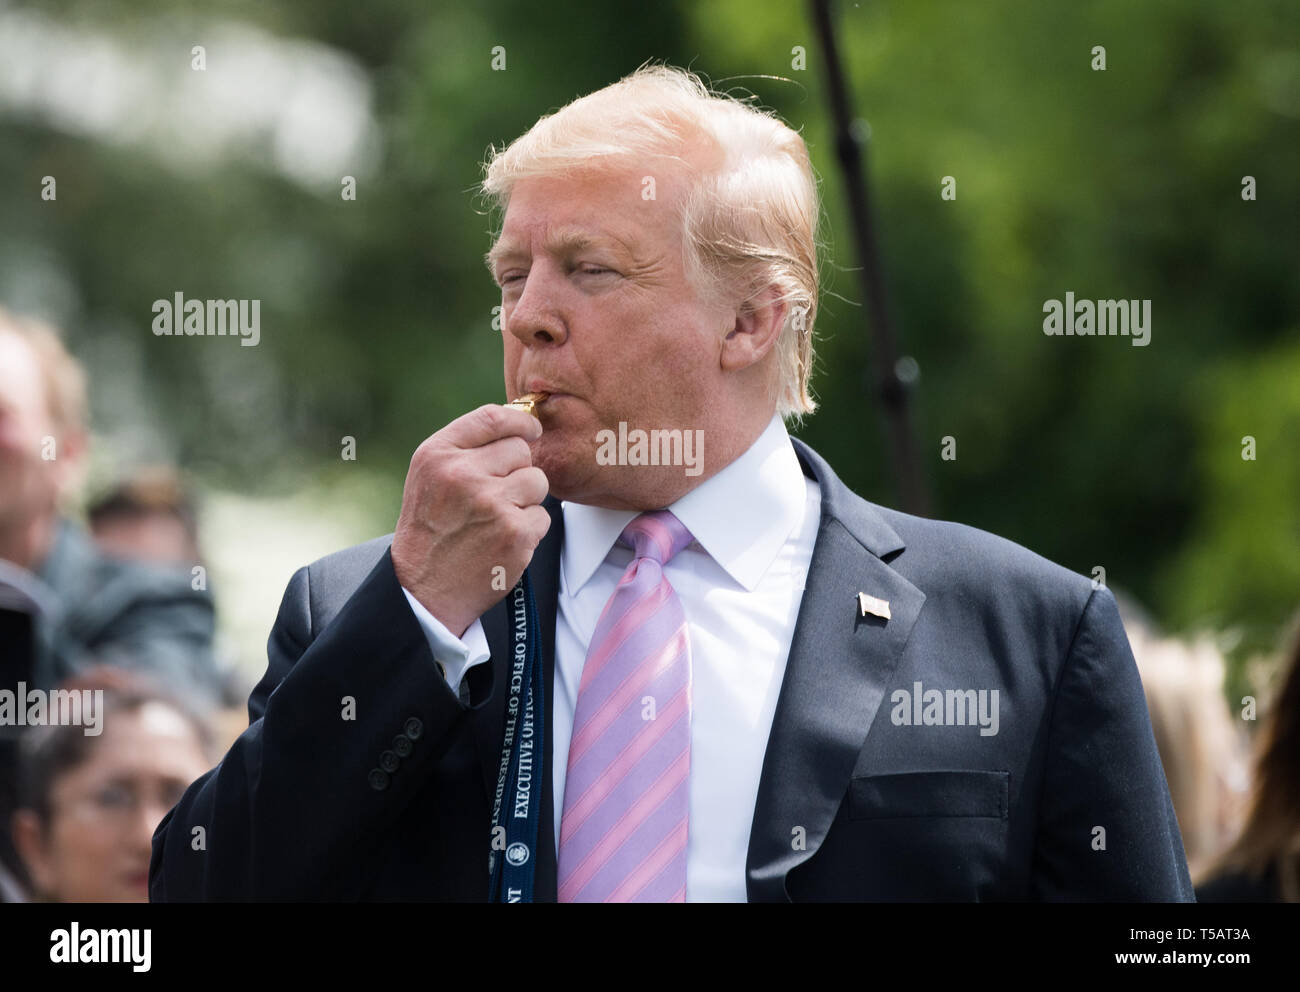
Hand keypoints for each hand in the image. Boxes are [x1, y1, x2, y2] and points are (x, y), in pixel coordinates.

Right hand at [391, 404, 550, 637]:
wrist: (423, 589)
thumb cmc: (431, 529)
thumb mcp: (430, 477)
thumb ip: (467, 448)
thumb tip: (521, 425)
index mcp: (438, 455)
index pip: (492, 417)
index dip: (520, 420)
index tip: (532, 429)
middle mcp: (463, 475)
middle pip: (521, 450)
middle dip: (517, 470)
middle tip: (495, 496)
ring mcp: (491, 504)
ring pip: (537, 482)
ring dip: (525, 500)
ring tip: (496, 519)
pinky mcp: (515, 533)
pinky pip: (542, 516)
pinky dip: (528, 530)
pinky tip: (501, 541)